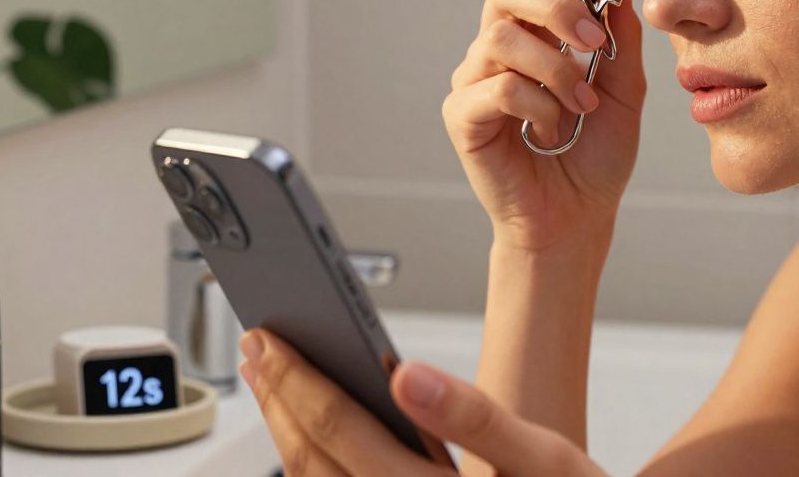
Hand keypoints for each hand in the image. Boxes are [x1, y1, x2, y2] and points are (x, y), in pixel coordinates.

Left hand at [239, 328, 608, 476]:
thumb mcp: (543, 459)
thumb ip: (476, 416)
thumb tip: (406, 375)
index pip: (339, 428)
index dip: (296, 378)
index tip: (269, 337)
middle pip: (309, 459)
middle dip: (275, 397)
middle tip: (255, 345)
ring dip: (282, 430)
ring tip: (270, 381)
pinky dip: (309, 461)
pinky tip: (307, 433)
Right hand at [443, 0, 646, 251]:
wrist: (578, 215)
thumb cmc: (595, 154)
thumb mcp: (625, 89)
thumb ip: (619, 37)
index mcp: (535, 30)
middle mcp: (498, 46)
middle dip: (555, 5)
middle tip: (592, 43)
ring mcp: (475, 79)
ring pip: (502, 38)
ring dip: (554, 68)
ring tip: (582, 104)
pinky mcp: (462, 115)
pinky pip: (497, 88)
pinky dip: (536, 104)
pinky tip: (551, 129)